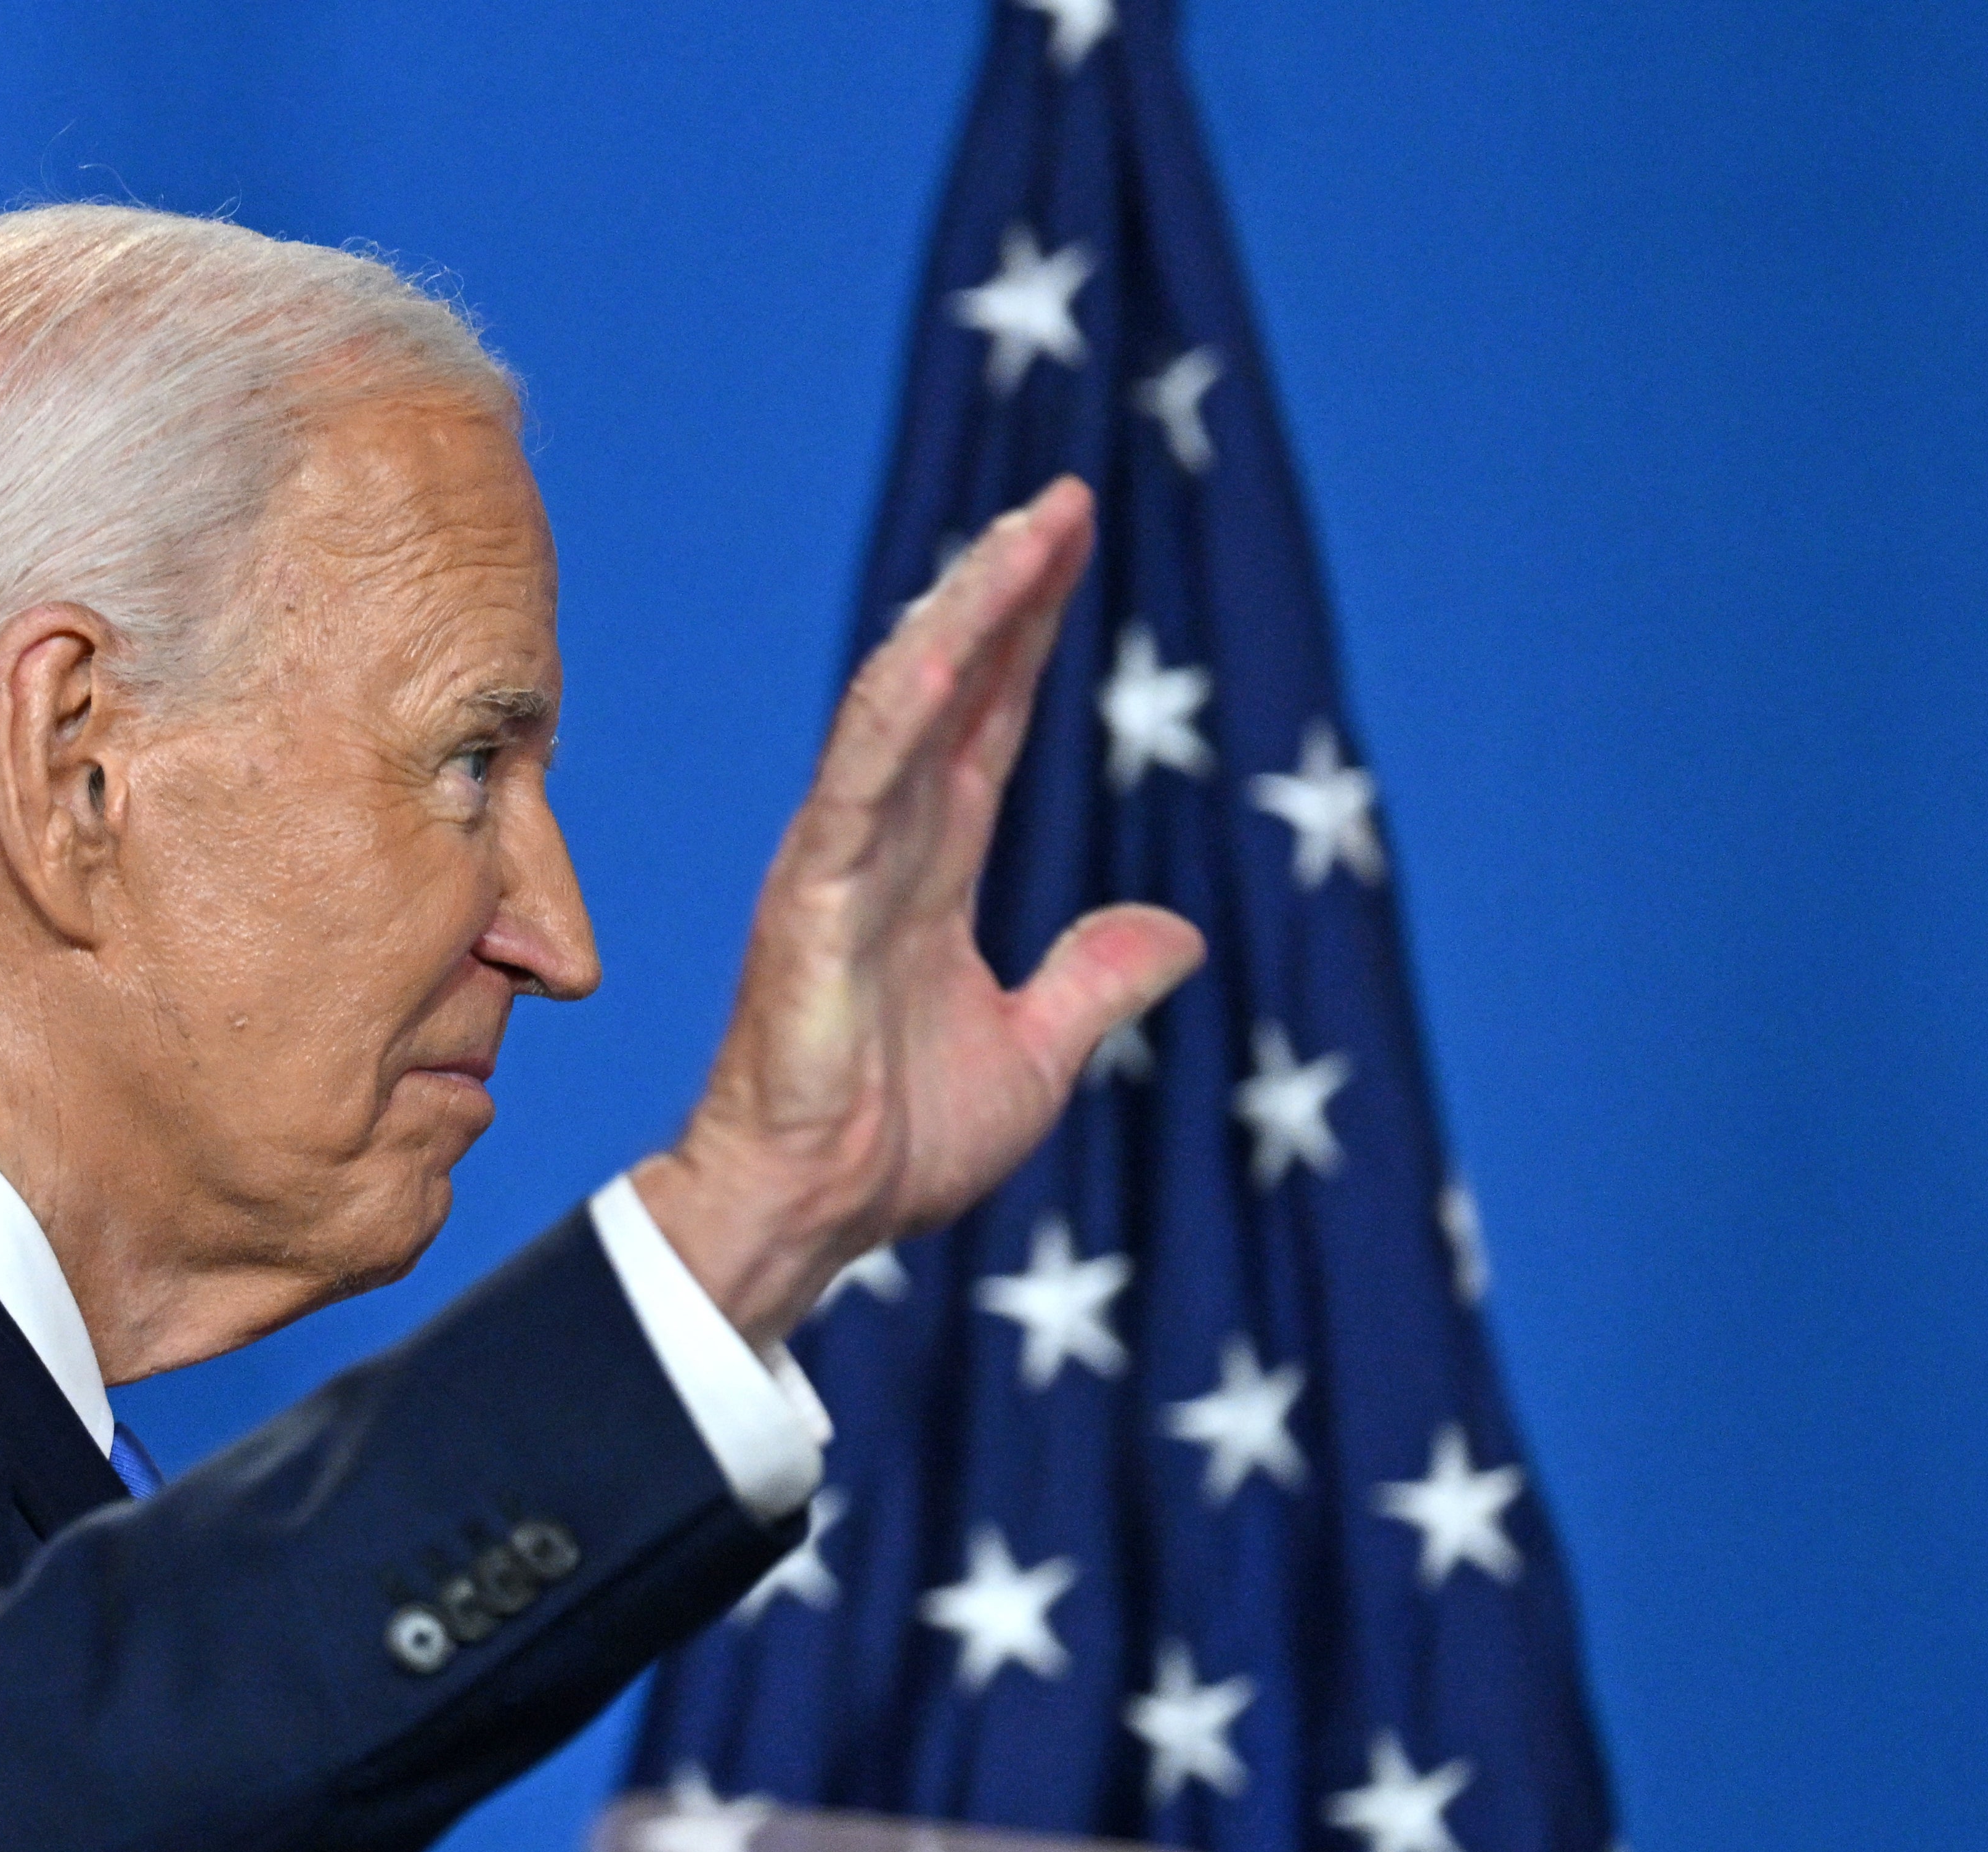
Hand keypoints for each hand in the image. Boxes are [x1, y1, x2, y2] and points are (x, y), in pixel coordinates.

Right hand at [634, 478, 1205, 1345]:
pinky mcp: (809, 901)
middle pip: (950, 686)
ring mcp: (839, 863)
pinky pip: (856, 789)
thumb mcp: (1037, 1054)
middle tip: (1064, 501)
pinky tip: (943, 653)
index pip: (989, 721)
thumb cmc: (896, 1145)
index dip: (1029, 631)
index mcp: (931, 868)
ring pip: (901, 710)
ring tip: (1021, 538)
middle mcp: (882, 843)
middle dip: (1003, 591)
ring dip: (962, 620)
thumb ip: (1095, 981)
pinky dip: (897, 718)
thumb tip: (1178, 931)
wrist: (820, 1213)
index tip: (1071, 541)